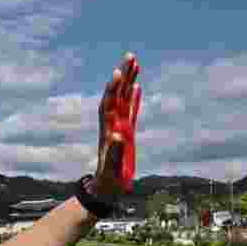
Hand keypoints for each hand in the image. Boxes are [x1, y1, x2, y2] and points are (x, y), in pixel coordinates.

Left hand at [96, 52, 141, 193]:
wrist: (108, 188)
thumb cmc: (109, 180)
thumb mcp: (111, 168)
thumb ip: (114, 152)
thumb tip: (116, 137)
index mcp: (108, 130)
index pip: (110, 105)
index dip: (113, 90)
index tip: (117, 73)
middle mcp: (113, 125)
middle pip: (118, 96)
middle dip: (123, 77)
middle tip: (130, 56)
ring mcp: (120, 128)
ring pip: (125, 100)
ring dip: (129, 82)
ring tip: (135, 63)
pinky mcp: (127, 134)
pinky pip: (131, 112)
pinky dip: (134, 99)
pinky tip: (138, 87)